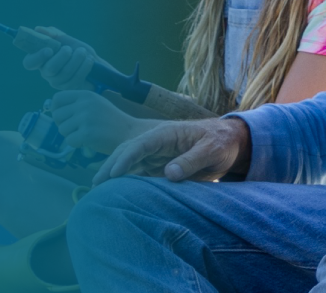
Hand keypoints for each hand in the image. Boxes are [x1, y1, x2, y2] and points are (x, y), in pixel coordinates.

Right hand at [18, 26, 112, 90]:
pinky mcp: (71, 88)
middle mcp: (47, 73)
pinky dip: (84, 67)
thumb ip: (53, 35)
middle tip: (70, 49)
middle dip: (62, 57)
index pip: (29, 63)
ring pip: (65, 73)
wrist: (94, 62)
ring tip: (83, 52)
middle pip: (50, 69)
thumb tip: (38, 29)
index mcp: (42, 59)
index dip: (37, 57)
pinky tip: (89, 60)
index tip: (49, 50)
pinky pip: (76, 79)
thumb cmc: (77, 50)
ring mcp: (58, 82)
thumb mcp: (67, 39)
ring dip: (76, 59)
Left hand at [48, 90, 149, 153]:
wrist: (129, 133)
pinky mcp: (87, 133)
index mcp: (85, 95)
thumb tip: (53, 109)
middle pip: (56, 116)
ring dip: (70, 135)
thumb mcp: (95, 104)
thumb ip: (77, 104)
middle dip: (63, 125)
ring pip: (62, 130)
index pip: (57, 98)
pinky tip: (88, 142)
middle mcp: (84, 104)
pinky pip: (69, 141)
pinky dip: (76, 144)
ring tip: (85, 135)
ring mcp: (86, 118)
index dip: (56, 109)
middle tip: (76, 129)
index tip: (65, 118)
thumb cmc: (110, 121)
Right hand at [92, 117, 248, 185]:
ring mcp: (156, 153)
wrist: (229, 141)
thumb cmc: (221, 142)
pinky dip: (126, 180)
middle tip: (95, 185)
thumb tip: (169, 174)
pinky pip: (138, 171)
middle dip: (110, 166)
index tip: (114, 174)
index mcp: (167, 133)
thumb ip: (191, 161)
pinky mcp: (158, 163)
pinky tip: (115, 192)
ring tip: (98, 191)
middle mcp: (157, 141)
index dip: (126, 158)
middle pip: (127, 151)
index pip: (141, 144)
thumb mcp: (211, 151)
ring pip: (129, 161)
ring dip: (113, 173)